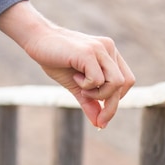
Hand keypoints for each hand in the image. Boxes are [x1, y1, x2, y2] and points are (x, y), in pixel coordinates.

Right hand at [0, 1, 134, 128]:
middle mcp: (109, 49)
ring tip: (81, 88)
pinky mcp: (89, 52)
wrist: (37, 40)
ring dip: (99, 94)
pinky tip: (75, 77)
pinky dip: (87, 85)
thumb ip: (90, 102)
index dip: (116, 100)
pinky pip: (98, 79)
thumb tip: (99, 124)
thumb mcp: (76, 86)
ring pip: (116, 82)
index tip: (101, 115)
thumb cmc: (56, 61)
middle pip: (124, 84)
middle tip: (96, 116)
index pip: (127, 81)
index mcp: (110, 54)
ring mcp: (100, 49)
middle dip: (110, 106)